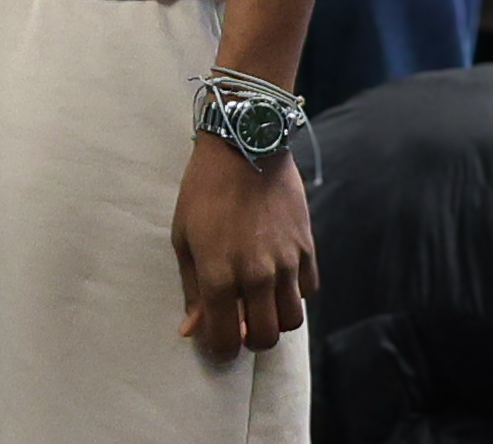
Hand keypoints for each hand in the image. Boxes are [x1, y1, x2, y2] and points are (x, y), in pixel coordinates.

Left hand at [171, 133, 314, 358]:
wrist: (244, 144)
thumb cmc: (203, 189)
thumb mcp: (184, 236)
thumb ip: (191, 287)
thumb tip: (191, 329)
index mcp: (219, 273)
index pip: (224, 338)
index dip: (218, 349)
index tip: (215, 341)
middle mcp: (256, 275)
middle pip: (264, 338)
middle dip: (248, 340)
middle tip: (238, 324)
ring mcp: (286, 263)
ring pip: (291, 321)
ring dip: (274, 320)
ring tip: (259, 302)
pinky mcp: (307, 248)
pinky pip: (308, 291)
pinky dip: (295, 294)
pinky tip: (278, 278)